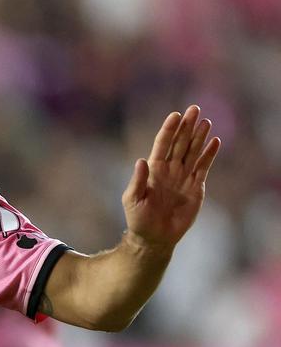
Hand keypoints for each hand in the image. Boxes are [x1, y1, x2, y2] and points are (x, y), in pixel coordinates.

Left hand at [121, 105, 220, 249]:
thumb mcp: (133, 199)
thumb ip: (138, 180)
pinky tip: (214, 141)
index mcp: (154, 170)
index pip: (162, 145)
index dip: (169, 130)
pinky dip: (209, 155)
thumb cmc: (139, 219)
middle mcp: (170, 170)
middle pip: (180, 143)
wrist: (154, 237)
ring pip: (193, 152)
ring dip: (199, 137)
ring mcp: (183, 177)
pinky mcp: (195, 187)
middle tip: (194, 109)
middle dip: (187, 126)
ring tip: (205, 121)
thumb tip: (141, 160)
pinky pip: (203, 167)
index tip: (175, 115)